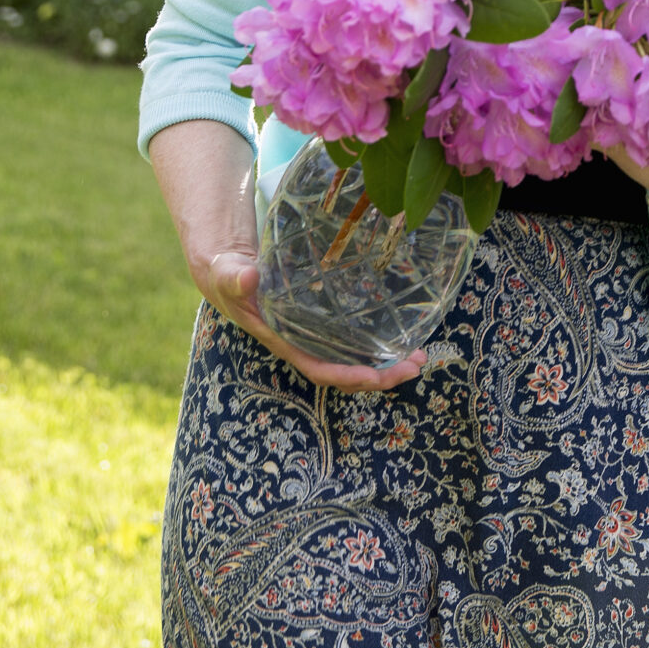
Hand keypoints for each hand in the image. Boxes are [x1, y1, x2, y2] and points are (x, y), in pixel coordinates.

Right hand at [196, 246, 427, 392]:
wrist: (231, 270)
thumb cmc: (228, 276)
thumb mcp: (228, 275)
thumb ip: (235, 278)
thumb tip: (248, 277)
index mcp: (283, 341)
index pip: (318, 367)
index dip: (346, 375)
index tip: (375, 376)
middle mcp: (303, 344)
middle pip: (345, 370)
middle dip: (381, 374)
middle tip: (416, 365)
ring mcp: (316, 334)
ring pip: (355, 357)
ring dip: (388, 361)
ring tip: (420, 356)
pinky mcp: (324, 321)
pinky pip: (355, 339)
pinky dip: (380, 341)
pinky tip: (404, 334)